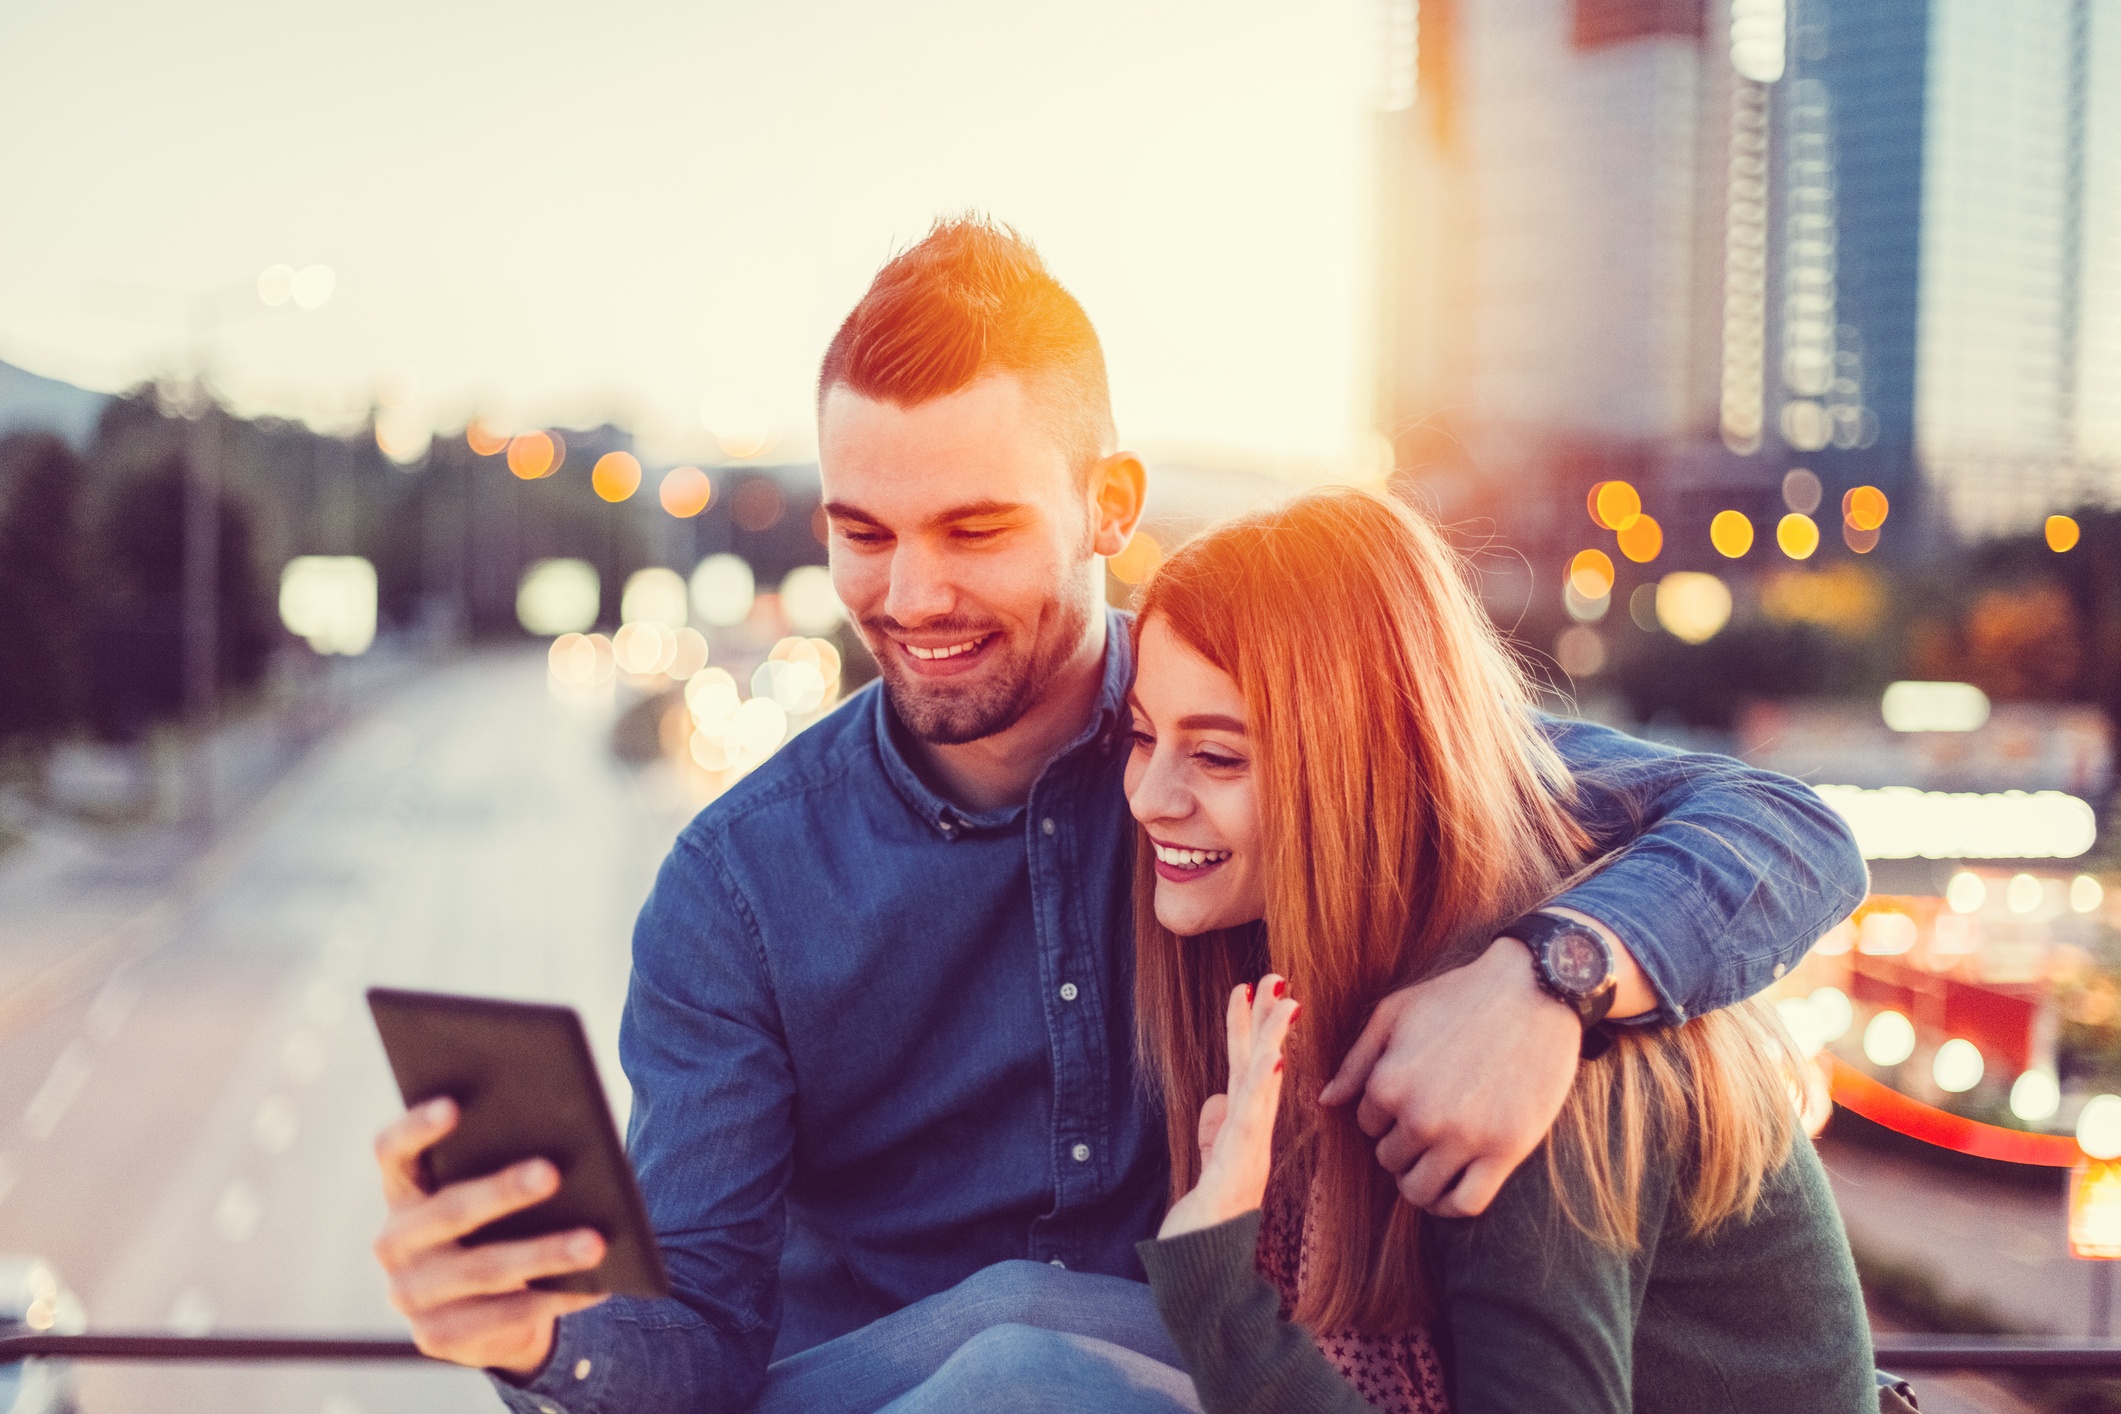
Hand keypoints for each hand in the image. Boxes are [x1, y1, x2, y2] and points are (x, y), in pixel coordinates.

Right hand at [372, 1098, 609, 1376]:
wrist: (487, 1313)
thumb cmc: (499, 1227)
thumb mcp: (491, 1194)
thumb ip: (503, 1163)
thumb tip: (567, 1138)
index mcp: (402, 1191)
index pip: (392, 1152)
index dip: (417, 1128)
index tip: (455, 1105)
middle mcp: (394, 1241)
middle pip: (447, 1210)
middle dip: (503, 1191)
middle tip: (552, 1172)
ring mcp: (409, 1293)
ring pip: (482, 1269)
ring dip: (544, 1254)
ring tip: (594, 1242)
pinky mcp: (435, 1336)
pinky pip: (503, 1316)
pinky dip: (555, 1298)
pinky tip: (596, 1285)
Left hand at [1159, 974, 1298, 1239]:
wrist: (1205, 1275)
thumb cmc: (1205, 1229)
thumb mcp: (1208, 1169)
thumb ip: (1214, 1134)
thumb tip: (1216, 1099)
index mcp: (1243, 1134)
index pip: (1246, 1072)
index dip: (1249, 1031)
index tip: (1251, 991)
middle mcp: (1252, 1137)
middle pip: (1259, 1066)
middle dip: (1266, 1020)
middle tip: (1275, 975)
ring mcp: (1250, 1148)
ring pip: (1264, 1082)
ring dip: (1273, 1038)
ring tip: (1283, 997)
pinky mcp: (1244, 1163)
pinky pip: (1255, 1114)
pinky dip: (1265, 1082)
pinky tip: (1274, 1053)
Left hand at [1318, 939, 1578, 1217]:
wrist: (1534, 991)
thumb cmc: (1459, 997)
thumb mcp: (1394, 1013)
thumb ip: (1356, 1061)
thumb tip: (1326, 1101)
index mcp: (1388, 1083)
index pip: (1365, 1124)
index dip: (1384, 1114)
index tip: (1409, 1098)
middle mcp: (1420, 1116)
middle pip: (1390, 1159)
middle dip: (1401, 1145)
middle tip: (1427, 1123)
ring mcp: (1463, 1138)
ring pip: (1419, 1190)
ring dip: (1420, 1179)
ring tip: (1434, 1159)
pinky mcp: (1505, 1152)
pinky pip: (1465, 1204)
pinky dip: (1450, 1206)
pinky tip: (1451, 1190)